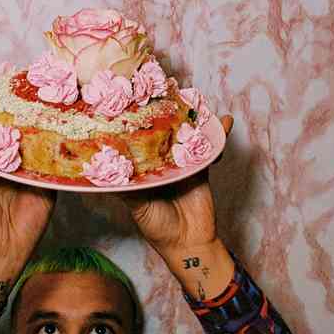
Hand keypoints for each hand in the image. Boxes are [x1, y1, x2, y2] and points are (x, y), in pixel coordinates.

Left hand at [119, 115, 233, 298]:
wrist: (189, 243)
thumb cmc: (158, 227)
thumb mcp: (138, 207)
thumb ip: (128, 190)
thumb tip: (108, 176)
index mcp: (144, 168)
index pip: (139, 140)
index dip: (138, 122)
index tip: (137, 101)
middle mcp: (162, 162)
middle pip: (165, 133)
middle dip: (167, 114)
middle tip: (169, 89)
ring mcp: (183, 163)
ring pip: (188, 137)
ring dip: (193, 120)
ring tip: (196, 99)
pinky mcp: (202, 168)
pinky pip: (211, 150)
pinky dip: (219, 136)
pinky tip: (224, 122)